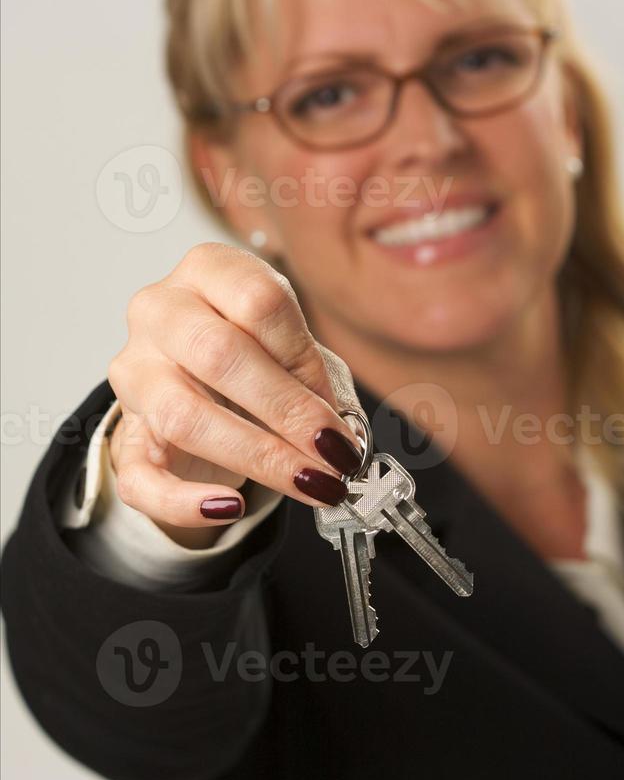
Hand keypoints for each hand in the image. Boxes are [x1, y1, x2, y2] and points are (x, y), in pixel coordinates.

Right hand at [108, 243, 364, 545]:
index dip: (304, 359)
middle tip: (334, 452)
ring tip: (310, 483)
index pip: (257, 302)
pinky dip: (185, 500)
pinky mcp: (125, 437)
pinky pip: (141, 477)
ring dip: (258, 456)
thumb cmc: (249, 356)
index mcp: (205, 271)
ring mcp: (134, 374)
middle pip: (218, 354)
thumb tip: (341, 436)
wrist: (193, 382)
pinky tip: (229, 508)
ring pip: (183, 415)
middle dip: (287, 410)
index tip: (337, 408)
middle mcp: (159, 313)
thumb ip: (310, 376)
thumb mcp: (284, 345)